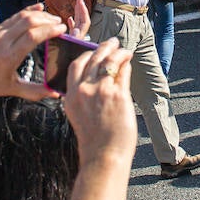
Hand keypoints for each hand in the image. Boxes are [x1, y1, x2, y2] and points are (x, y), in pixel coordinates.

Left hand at [0, 8, 63, 108]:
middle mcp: (2, 42)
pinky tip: (37, 10)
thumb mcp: (12, 89)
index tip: (62, 29)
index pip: (33, 36)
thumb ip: (36, 91)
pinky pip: (12, 17)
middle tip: (59, 22)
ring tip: (52, 18)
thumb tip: (56, 93)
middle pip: (28, 21)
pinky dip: (26, 12)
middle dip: (47, 19)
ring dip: (38, 14)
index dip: (50, 30)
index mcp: (9, 57)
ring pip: (20, 16)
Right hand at [63, 38, 137, 165]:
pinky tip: (129, 61)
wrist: (104, 156)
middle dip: (103, 47)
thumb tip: (100, 80)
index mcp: (71, 96)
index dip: (86, 55)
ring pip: (109, 61)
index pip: (76, 66)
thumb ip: (84, 97)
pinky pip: (122, 72)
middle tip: (111, 42)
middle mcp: (83, 90)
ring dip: (117, 52)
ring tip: (123, 49)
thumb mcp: (79, 116)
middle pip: (93, 59)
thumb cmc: (94, 140)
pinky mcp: (118, 95)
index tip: (94, 52)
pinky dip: (126, 63)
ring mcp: (101, 91)